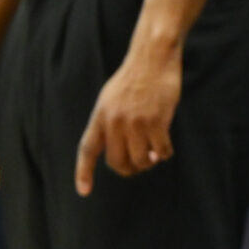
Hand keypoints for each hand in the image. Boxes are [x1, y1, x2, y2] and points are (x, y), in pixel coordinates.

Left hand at [75, 46, 179, 195]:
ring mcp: (136, 122)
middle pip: (117, 162)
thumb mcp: (110, 99)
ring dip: (149, 162)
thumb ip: (110, 124)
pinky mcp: (157, 120)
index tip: (83, 191)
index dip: (84, 172)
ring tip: (153, 154)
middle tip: (139, 164)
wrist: (152, 58)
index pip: (88, 149)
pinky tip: (165, 146)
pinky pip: (162, 151)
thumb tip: (121, 153)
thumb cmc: (133, 79)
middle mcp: (114, 122)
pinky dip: (165, 153)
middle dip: (129, 169)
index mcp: (100, 116)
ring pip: (141, 160)